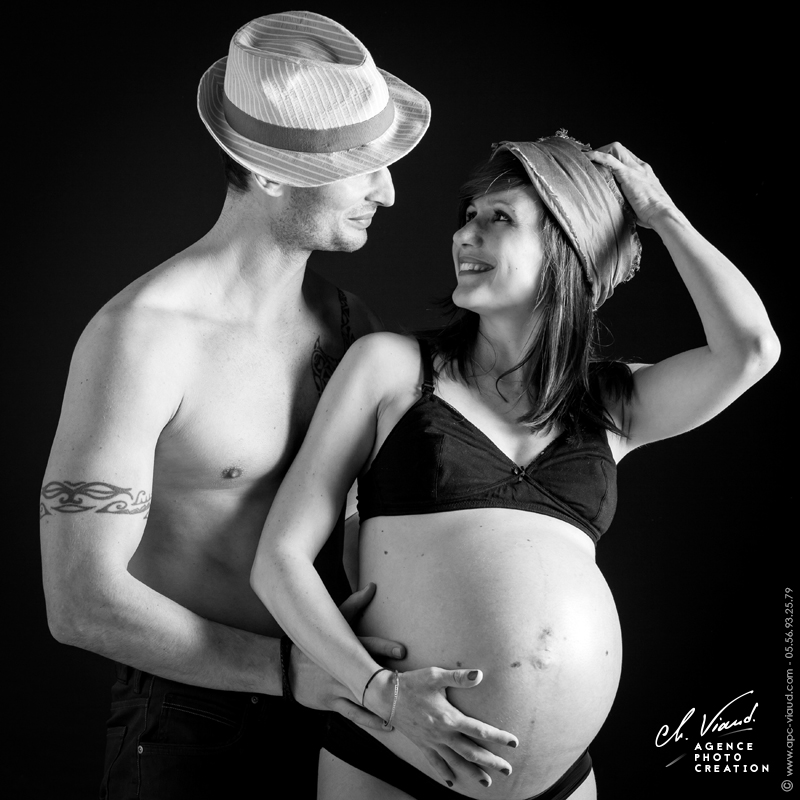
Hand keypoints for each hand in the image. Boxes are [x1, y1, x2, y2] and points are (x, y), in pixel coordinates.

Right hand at [290, 584, 405, 729]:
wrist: (283, 668)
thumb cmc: (312, 642)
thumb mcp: (330, 621)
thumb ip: (354, 604)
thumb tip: (373, 586)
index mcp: (342, 647)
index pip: (365, 645)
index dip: (383, 647)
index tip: (402, 651)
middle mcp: (340, 667)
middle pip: (367, 674)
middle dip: (388, 679)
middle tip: (409, 685)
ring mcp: (336, 687)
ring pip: (363, 697)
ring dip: (382, 702)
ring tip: (404, 707)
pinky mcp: (332, 703)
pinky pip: (353, 714)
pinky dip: (370, 721)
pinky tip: (387, 724)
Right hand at [365, 667, 518, 788]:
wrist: (386, 696)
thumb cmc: (412, 683)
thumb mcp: (435, 675)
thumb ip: (458, 677)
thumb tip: (479, 675)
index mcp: (449, 718)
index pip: (479, 730)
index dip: (498, 737)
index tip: (514, 742)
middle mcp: (443, 734)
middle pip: (472, 752)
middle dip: (491, 762)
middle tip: (508, 770)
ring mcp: (432, 742)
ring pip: (456, 762)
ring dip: (472, 773)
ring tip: (487, 782)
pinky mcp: (422, 745)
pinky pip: (435, 763)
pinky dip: (445, 773)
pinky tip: (453, 782)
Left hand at [585, 142, 677, 228]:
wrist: (663, 214)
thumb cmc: (653, 215)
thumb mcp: (641, 203)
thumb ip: (630, 199)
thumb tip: (617, 207)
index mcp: (645, 173)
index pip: (627, 158)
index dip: (613, 158)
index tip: (601, 165)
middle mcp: (641, 167)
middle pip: (621, 150)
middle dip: (604, 151)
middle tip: (591, 161)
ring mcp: (635, 169)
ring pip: (615, 149)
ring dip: (600, 151)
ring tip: (586, 158)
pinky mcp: (628, 174)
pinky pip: (609, 159)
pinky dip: (596, 156)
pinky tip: (586, 156)